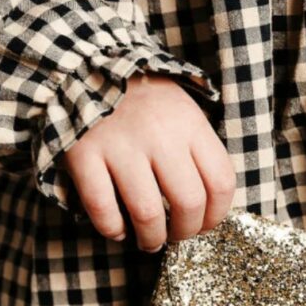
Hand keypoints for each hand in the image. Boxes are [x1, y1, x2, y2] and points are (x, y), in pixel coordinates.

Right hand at [62, 72, 236, 251]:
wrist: (89, 66)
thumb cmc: (145, 99)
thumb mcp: (184, 111)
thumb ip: (198, 149)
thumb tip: (209, 204)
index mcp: (190, 124)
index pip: (221, 182)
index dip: (217, 215)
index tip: (205, 224)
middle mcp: (160, 135)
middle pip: (188, 203)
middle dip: (185, 232)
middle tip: (175, 236)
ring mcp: (120, 145)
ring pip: (146, 212)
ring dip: (150, 238)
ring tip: (149, 240)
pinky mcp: (84, 154)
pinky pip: (102, 207)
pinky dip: (112, 228)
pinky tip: (117, 229)